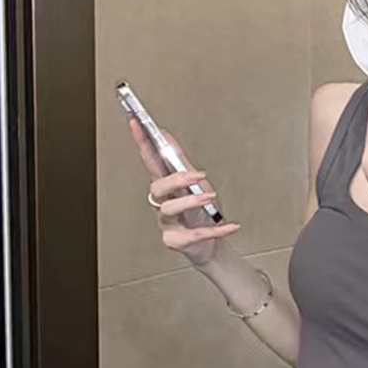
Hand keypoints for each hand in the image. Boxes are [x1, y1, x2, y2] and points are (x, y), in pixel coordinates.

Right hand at [127, 116, 240, 266]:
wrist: (210, 245)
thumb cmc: (199, 213)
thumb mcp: (193, 183)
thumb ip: (179, 161)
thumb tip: (165, 135)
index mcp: (165, 187)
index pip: (149, 161)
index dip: (142, 142)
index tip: (135, 122)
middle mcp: (162, 204)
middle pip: (157, 188)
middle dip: (175, 179)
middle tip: (198, 175)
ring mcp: (167, 223)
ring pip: (169, 209)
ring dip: (191, 201)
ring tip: (211, 197)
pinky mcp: (177, 241)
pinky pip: (196, 234)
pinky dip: (217, 230)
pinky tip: (232, 225)